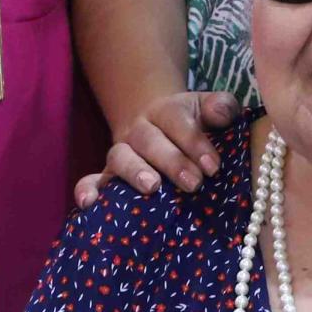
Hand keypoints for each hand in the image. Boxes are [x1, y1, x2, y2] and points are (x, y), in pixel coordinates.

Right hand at [72, 91, 239, 206]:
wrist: (155, 121)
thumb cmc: (189, 123)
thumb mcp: (207, 109)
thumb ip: (220, 107)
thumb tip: (224, 112)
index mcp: (166, 111)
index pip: (178, 122)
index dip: (195, 143)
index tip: (213, 167)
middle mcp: (140, 130)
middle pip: (151, 141)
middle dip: (172, 161)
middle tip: (193, 183)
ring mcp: (121, 152)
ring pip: (121, 157)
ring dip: (135, 171)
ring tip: (151, 187)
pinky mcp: (108, 175)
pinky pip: (92, 180)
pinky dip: (87, 189)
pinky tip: (88, 204)